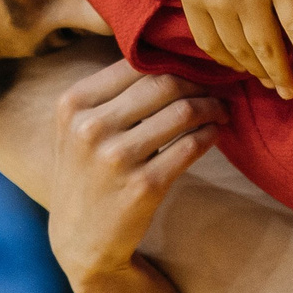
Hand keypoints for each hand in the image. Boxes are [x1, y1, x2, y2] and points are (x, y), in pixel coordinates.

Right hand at [46, 59, 224, 292]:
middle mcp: (91, 128)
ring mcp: (117, 158)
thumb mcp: (76, 128)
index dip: (170, 61)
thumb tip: (163, 52)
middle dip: (197, 81)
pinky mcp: (144, 186)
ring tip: (220, 109)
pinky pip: (191, 146)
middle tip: (215, 86)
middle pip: (163, 83)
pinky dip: (211, 134)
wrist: (80, 240)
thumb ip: (108, 92)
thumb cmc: (85, 173)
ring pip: (182, 111)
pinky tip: (215, 132)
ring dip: (211, 106)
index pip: (134, 64)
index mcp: (72, 104)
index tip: (192, 65)